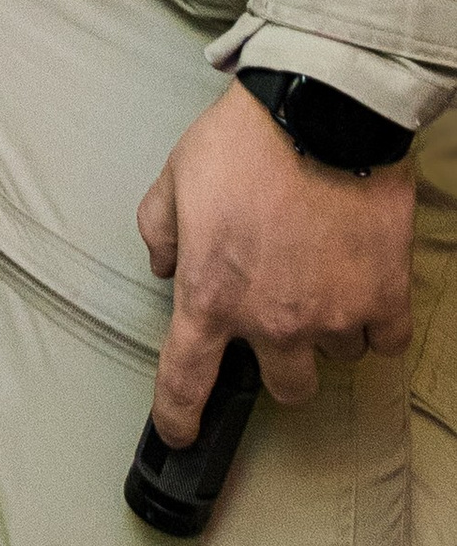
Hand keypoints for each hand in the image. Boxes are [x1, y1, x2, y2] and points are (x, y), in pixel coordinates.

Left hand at [136, 79, 415, 445]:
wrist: (321, 111)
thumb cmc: (243, 142)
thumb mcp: (173, 178)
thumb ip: (159, 231)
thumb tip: (164, 266)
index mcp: (211, 295)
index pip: (186, 380)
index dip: (179, 417)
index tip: (181, 434)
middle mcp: (272, 321)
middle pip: (285, 388)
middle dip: (281, 363)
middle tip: (281, 318)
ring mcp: (333, 315)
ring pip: (336, 358)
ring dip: (328, 329)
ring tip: (322, 275)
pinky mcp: (384, 298)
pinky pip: (385, 341)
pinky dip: (376, 322)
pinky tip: (362, 286)